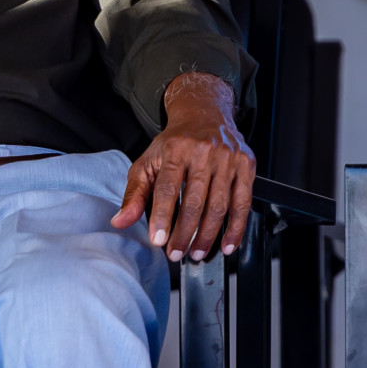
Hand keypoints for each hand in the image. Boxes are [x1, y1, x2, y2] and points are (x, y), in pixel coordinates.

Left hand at [110, 72, 254, 261]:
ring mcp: (228, 159)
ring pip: (220, 206)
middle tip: (176, 253)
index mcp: (176, 149)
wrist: (204, 113)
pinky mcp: (246, 165)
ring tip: (196, 253)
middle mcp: (204, 152)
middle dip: (184, 233)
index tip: (158, 240)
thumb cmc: (174, 142)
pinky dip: (236, 228)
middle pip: (195, 201)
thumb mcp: (148, 162)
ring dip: (208, 236)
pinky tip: (227, 245)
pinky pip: (243, 203)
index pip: (168, 188)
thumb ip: (134, 193)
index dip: (163, 217)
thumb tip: (120, 221)